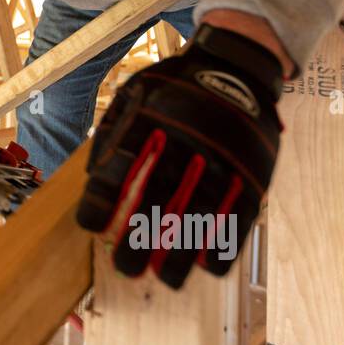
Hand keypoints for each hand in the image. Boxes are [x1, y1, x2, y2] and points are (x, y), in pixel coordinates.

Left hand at [75, 23, 283, 288]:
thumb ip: (111, 133)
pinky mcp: (254, 170)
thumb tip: (89, 180)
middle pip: (158, 198)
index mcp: (152, 118)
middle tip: (126, 269)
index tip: (90, 228)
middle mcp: (187, 139)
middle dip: (139, 241)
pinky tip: (209, 266)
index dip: (101, 202)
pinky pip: (240, 214)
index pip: (118, 166)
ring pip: (200, 215)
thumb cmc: (173, 87)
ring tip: (166, 280)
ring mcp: (224, 156)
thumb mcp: (134, 92)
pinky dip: (226, 244)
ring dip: (182, 254)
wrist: (236, 64)